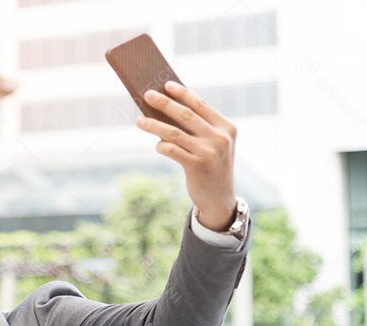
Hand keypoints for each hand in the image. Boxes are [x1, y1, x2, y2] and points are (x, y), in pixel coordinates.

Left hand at [136, 81, 237, 230]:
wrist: (220, 198)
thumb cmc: (211, 167)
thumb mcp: (213, 145)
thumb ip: (198, 129)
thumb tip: (167, 110)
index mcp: (227, 127)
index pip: (201, 105)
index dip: (183, 94)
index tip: (166, 85)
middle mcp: (220, 138)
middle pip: (186, 115)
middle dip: (164, 103)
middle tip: (147, 95)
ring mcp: (209, 152)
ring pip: (174, 133)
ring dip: (154, 125)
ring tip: (139, 121)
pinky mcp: (197, 166)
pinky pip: (172, 150)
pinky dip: (161, 146)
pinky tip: (157, 145)